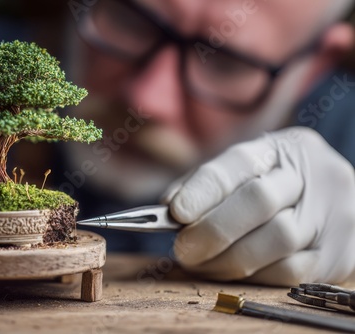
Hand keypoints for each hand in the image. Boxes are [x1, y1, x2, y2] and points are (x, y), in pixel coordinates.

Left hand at [168, 127, 354, 285]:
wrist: (332, 203)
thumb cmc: (273, 186)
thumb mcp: (245, 171)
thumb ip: (206, 185)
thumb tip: (168, 209)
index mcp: (284, 148)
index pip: (239, 163)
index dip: (203, 190)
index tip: (175, 212)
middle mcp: (315, 176)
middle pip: (259, 201)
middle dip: (213, 229)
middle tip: (183, 248)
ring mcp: (334, 215)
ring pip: (275, 240)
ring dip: (227, 259)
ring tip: (200, 262)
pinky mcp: (339, 254)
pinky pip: (289, 271)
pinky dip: (252, 275)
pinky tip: (231, 270)